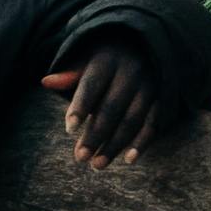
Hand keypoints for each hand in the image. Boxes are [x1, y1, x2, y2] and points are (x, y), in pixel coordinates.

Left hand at [43, 38, 165, 166]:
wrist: (147, 46)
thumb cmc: (107, 57)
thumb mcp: (88, 58)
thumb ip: (71, 74)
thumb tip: (46, 82)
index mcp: (108, 59)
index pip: (91, 86)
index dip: (80, 107)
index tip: (69, 130)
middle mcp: (131, 71)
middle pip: (111, 108)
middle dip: (95, 135)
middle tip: (80, 158)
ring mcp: (150, 85)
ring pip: (132, 119)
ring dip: (115, 145)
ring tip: (98, 164)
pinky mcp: (164, 97)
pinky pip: (154, 123)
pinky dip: (142, 143)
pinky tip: (129, 159)